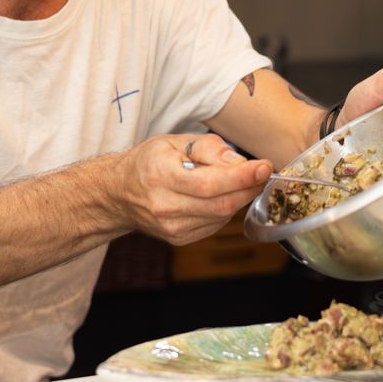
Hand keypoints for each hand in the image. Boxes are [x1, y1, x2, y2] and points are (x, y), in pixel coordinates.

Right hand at [113, 134, 270, 244]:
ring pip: (221, 217)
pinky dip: (225, 210)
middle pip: (221, 204)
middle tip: (261, 173)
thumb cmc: (147, 163)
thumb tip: (239, 162)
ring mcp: (171, 227)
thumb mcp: (173, 142)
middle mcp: (164, 206)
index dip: (242, 177)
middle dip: (248, 188)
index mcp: (160, 175)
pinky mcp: (179, 239)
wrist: (119, 194)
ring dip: (239, 198)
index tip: (264, 167)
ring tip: (239, 181)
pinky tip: (219, 196)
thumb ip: (208, 148)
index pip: (210, 182)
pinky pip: (214, 225)